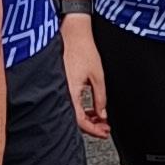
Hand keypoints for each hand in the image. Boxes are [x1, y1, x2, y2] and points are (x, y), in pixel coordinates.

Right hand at [60, 17, 109, 138]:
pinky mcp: (59, 83)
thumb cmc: (82, 48)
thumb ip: (101, 98)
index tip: (104, 132)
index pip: (80, 121)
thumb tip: (102, 114)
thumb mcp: (98, 76)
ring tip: (99, 117)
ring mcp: (59, 87)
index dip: (94, 130)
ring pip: (72, 111)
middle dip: (91, 125)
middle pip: (74, 119)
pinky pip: (69, 101)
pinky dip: (80, 107)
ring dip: (86, 117)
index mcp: (69, 92)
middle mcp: (61, 92)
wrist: (71, 32)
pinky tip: (89, 107)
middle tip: (104, 127)